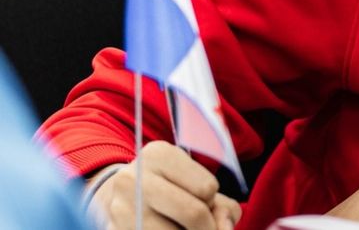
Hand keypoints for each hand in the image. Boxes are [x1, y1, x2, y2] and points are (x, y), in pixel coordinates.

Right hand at [88, 141, 241, 229]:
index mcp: (158, 155)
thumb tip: (225, 226)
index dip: (211, 201)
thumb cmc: (169, 189)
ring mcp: (119, 208)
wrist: (117, 197)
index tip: (201, 201)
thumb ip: (222, 205)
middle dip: (207, 227)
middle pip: (193, 213)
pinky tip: (167, 229)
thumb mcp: (194, 183)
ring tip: (180, 226)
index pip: (207, 188)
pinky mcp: (113, 229)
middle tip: (202, 226)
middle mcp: (133, 179)